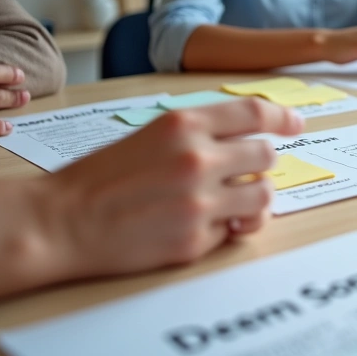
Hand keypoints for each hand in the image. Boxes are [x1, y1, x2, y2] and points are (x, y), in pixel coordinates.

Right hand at [42, 99, 304, 277]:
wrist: (60, 222)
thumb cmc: (100, 178)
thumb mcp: (149, 135)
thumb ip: (199, 133)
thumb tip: (247, 137)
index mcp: (184, 126)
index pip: (255, 114)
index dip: (282, 119)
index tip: (296, 125)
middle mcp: (198, 160)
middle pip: (266, 156)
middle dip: (259, 165)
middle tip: (242, 173)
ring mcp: (201, 203)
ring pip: (263, 197)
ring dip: (252, 199)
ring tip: (228, 203)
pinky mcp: (196, 241)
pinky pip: (234, 231)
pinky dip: (224, 229)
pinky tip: (197, 225)